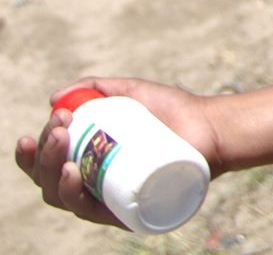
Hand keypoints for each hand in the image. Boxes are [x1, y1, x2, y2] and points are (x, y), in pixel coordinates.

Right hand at [14, 77, 221, 227]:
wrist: (213, 125)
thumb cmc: (174, 111)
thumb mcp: (132, 93)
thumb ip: (98, 87)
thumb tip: (55, 97)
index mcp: (88, 164)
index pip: (46, 166)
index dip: (32, 154)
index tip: (41, 127)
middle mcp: (95, 185)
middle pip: (49, 181)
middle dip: (43, 155)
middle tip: (59, 129)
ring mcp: (112, 199)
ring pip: (65, 197)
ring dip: (52, 172)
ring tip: (64, 148)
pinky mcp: (131, 210)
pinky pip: (94, 212)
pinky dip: (75, 196)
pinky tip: (71, 175)